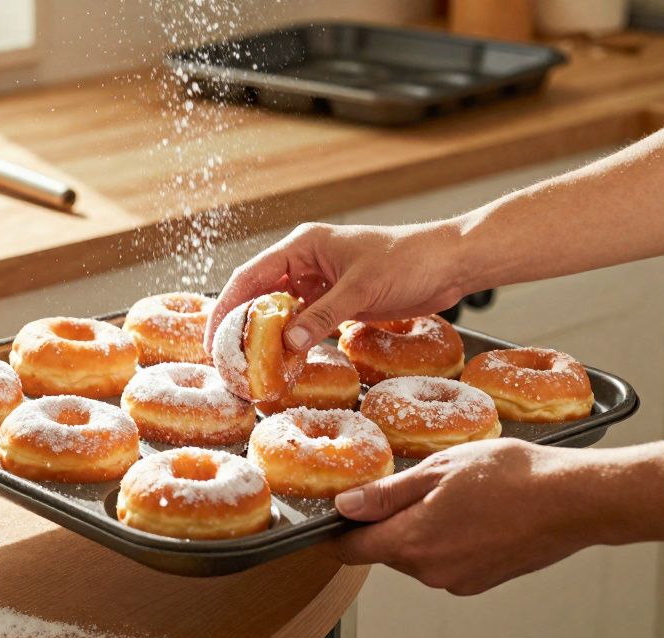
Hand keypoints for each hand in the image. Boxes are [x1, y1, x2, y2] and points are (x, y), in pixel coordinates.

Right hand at [204, 221, 466, 354]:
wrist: (451, 264)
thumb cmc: (409, 260)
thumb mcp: (361, 289)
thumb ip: (322, 315)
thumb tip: (287, 343)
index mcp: (303, 246)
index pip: (250, 275)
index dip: (226, 306)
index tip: (212, 336)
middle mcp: (306, 262)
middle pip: (260, 294)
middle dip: (242, 324)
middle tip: (226, 357)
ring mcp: (322, 282)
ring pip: (282, 311)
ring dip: (268, 336)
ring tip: (250, 365)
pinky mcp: (338, 301)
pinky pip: (306, 322)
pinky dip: (294, 341)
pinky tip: (285, 361)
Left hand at [323, 439, 600, 595]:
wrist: (573, 500)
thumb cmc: (512, 477)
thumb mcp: (437, 469)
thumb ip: (385, 494)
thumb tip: (344, 507)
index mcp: (412, 542)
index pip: (351, 551)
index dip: (337, 531)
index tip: (337, 513)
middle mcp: (431, 572)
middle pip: (384, 551)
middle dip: (386, 522)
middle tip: (411, 483)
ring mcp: (457, 580)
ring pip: (416, 555)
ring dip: (419, 528)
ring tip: (451, 493)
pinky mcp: (480, 581)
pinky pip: (445, 561)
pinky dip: (447, 539)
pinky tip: (471, 512)